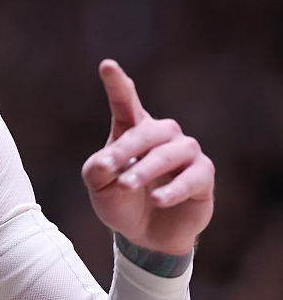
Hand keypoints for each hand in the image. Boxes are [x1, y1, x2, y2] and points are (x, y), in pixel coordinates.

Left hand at [81, 59, 214, 255]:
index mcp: (131, 129)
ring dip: (146, 168)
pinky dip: (173, 188)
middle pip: (146, 131)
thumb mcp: (98, 186)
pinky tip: (158, 199)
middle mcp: (161, 135)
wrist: (144, 234)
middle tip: (107, 169)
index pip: (125, 102)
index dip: (118, 83)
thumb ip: (97, 169)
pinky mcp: (203, 176)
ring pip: (170, 153)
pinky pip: (193, 177)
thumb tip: (107, 162)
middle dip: (125, 149)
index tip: (107, 65)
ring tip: (126, 184)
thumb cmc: (119, 200)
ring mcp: (185, 153)